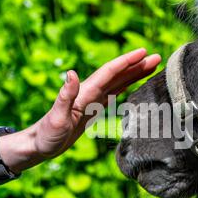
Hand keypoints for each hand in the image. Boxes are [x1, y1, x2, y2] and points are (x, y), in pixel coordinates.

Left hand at [29, 48, 160, 159]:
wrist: (40, 144)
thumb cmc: (47, 135)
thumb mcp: (56, 118)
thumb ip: (64, 96)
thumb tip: (71, 73)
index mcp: (84, 92)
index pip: (109, 72)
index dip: (126, 62)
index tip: (143, 52)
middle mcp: (90, 92)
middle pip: (118, 74)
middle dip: (137, 65)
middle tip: (157, 57)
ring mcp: (93, 99)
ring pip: (118, 82)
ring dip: (134, 73)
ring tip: (152, 66)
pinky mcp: (94, 108)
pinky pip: (114, 93)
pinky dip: (126, 85)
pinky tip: (134, 82)